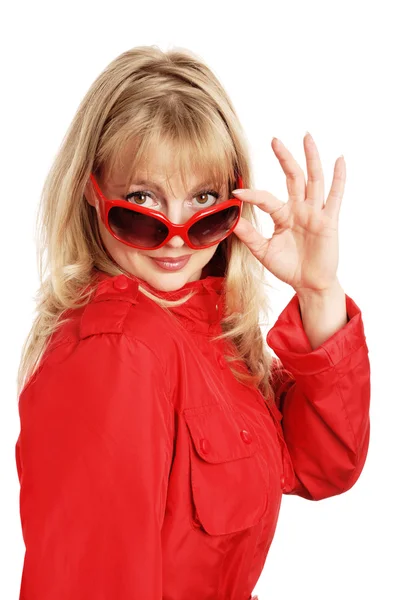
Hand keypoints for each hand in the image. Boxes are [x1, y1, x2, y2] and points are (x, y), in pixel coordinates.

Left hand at [232, 132, 345, 293]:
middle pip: (292, 177)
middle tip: (274, 140)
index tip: (236, 191)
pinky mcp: (328, 221)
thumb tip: (231, 221)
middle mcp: (299, 209)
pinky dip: (339, 178)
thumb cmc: (288, 267)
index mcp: (283, 215)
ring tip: (306, 137)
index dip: (252, 195)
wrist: (308, 284)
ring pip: (313, 180)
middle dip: (284, 158)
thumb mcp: (264, 251)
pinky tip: (339, 159)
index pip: (266, 199)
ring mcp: (314, 213)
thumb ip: (249, 236)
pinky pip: (335, 196)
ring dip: (310, 158)